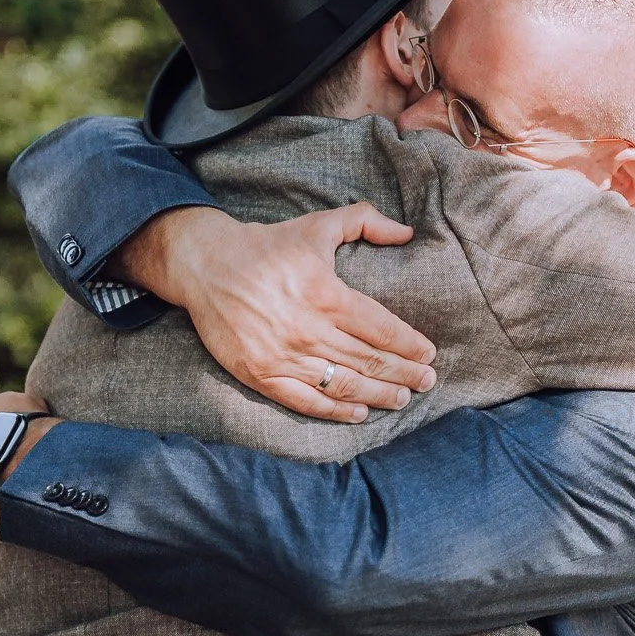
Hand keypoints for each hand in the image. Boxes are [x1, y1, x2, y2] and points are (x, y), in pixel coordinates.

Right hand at [120, 204, 436, 424]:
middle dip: (404, 373)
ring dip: (379, 395)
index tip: (429, 354)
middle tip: (427, 381)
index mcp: (327, 294)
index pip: (382, 329)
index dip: (410, 345)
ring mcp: (284, 356)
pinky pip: (306, 402)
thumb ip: (366, 221)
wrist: (205, 265)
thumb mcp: (318, 225)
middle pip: (370, 360)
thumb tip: (407, 232)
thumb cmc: (267, 245)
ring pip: (344, 385)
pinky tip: (359, 413)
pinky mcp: (261, 374)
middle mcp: (309, 330)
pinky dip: (336, 411)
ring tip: (402, 399)